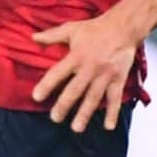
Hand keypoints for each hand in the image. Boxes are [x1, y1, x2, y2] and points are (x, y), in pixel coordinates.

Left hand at [31, 11, 143, 131]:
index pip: (57, 73)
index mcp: (76, 56)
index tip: (36, 97)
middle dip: (64, 106)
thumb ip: (52, 36)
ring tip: (76, 128)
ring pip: (93, 98)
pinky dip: (112, 113)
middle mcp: (90, 68)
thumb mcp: (71, 29)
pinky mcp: (118, 79)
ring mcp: (105, 75)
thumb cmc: (95, 29)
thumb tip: (33, 38)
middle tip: (55, 118)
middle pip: (74, 90)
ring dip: (84, 114)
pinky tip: (108, 126)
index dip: (46, 85)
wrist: (123, 28)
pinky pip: (115, 99)